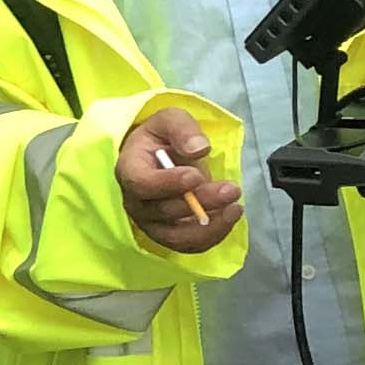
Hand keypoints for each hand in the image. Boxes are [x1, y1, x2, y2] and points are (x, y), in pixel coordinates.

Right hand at [117, 106, 242, 253]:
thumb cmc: (161, 138)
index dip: (169, 184)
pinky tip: (229, 218)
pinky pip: (189, 245)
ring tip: (235, 208)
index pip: (142, 184)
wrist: (157, 158)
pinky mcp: (168, 235)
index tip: (196, 175)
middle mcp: (136, 203)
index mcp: (130, 170)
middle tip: (231, 190)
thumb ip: (183, 129)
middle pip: (165, 211)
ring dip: (210, 226)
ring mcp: (150, 223)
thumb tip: (200, 149)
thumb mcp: (170, 119)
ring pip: (177, 236)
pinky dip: (212, 236)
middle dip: (202, 201)